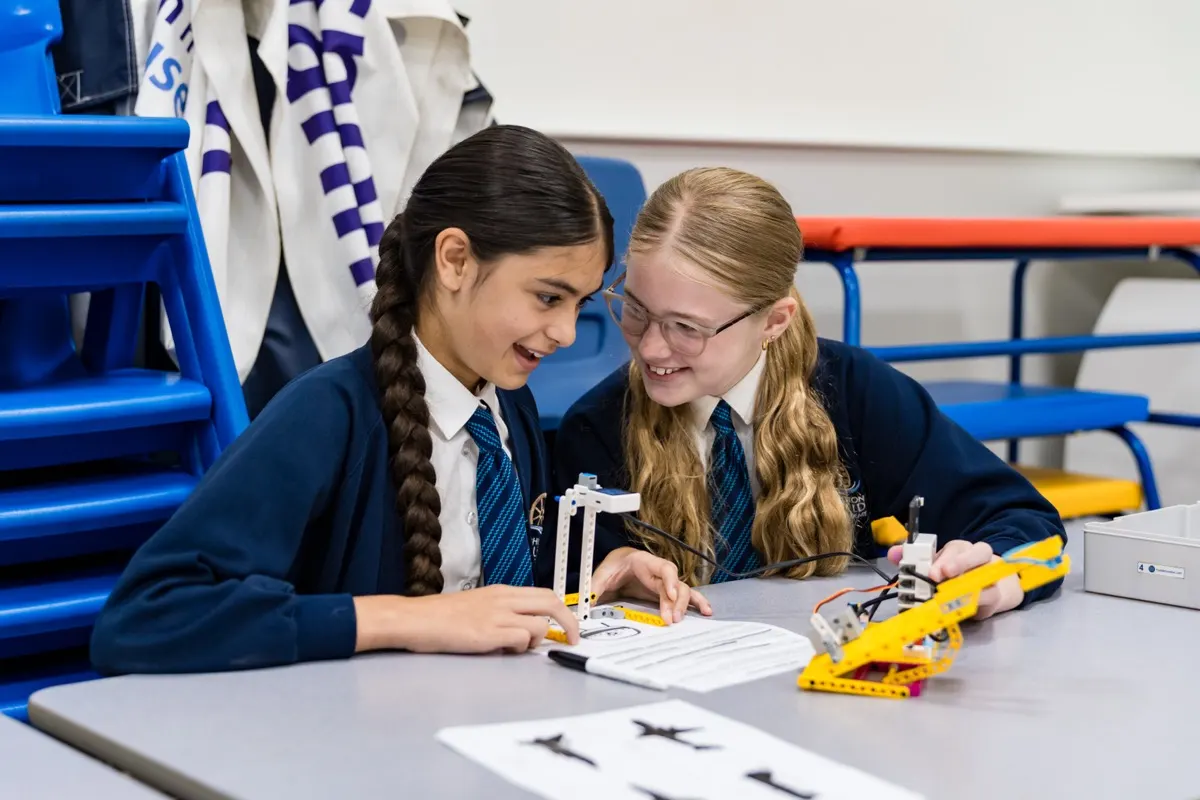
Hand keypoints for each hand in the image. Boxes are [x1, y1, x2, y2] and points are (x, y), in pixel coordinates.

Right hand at [353, 586, 579, 653]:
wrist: (414, 619)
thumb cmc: (439, 616)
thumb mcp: (476, 605)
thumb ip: (501, 613)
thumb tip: (521, 629)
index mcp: (501, 591)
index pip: (543, 593)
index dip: (561, 609)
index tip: (567, 625)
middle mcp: (503, 599)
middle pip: (551, 602)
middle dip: (569, 622)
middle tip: (573, 638)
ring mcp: (496, 615)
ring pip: (540, 623)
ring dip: (537, 640)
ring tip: (517, 648)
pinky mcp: (488, 632)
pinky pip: (521, 639)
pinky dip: (520, 648)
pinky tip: (503, 650)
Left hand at [590, 547, 712, 623]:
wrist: (619, 563)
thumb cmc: (614, 566)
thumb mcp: (601, 575)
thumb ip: (594, 588)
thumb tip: (584, 604)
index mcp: (645, 562)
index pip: (663, 568)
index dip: (670, 581)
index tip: (670, 595)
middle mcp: (660, 571)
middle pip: (676, 583)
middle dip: (675, 602)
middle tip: (670, 619)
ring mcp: (666, 582)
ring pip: (683, 592)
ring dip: (685, 606)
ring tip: (680, 621)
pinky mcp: (667, 593)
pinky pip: (686, 597)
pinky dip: (697, 603)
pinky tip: (705, 612)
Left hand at [886, 539, 1022, 619]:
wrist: (983, 591)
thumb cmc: (953, 576)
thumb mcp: (933, 566)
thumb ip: (912, 559)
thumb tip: (893, 554)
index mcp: (961, 549)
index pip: (956, 547)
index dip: (944, 559)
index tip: (932, 572)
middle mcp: (979, 557)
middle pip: (979, 552)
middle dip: (959, 563)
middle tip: (941, 576)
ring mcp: (990, 575)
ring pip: (986, 575)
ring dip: (967, 585)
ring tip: (948, 595)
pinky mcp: (995, 595)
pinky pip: (989, 596)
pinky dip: (975, 601)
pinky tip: (961, 606)